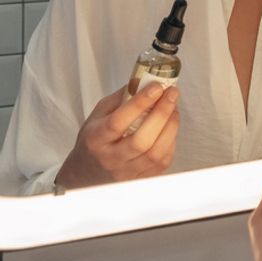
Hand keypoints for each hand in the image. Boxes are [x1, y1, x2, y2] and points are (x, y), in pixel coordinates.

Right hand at [55, 82, 180, 188]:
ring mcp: (127, 172)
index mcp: (96, 140)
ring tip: (173, 107)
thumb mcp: (98, 116)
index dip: (140, 103)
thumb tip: (145, 81)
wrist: (88, 174)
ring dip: (171, 125)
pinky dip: (171, 138)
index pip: (118, 122)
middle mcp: (111, 159)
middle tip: (171, 93)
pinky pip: (164, 159)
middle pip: (141, 140)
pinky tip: (170, 125)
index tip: (156, 86)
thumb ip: (120, 98)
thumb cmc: (94, 142)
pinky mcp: (143, 179)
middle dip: (161, 113)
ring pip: (156, 152)